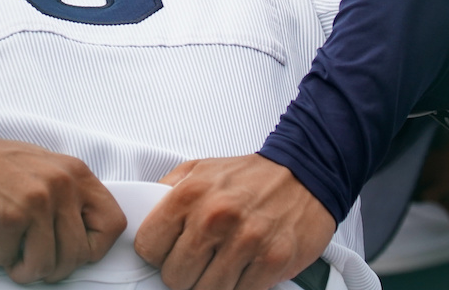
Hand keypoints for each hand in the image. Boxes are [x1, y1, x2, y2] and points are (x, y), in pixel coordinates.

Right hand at [0, 99, 125, 282]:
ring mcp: (35, 200)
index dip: (93, 248)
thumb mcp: (45, 170)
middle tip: (29, 260)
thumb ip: (68, 201)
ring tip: (7, 256)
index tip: (71, 251)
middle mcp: (61, 185)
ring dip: (22, 270)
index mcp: (76, 174)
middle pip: (78, 255)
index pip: (113, 224)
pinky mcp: (7, 216)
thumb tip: (80, 245)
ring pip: (46, 264)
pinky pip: (8, 260)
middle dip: (51, 268)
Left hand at [134, 154, 333, 289]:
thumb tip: (144, 220)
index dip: (157, 254)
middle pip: (175, 276)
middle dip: (183, 273)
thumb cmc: (248, 176)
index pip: (149, 246)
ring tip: (221, 264)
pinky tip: (244, 267)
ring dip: (211, 283)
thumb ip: (166, 194)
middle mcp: (215, 217)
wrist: (304, 173)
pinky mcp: (272, 261)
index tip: (168, 252)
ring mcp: (245, 241)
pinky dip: (240, 286)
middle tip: (198, 261)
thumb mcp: (198, 170)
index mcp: (190, 194)